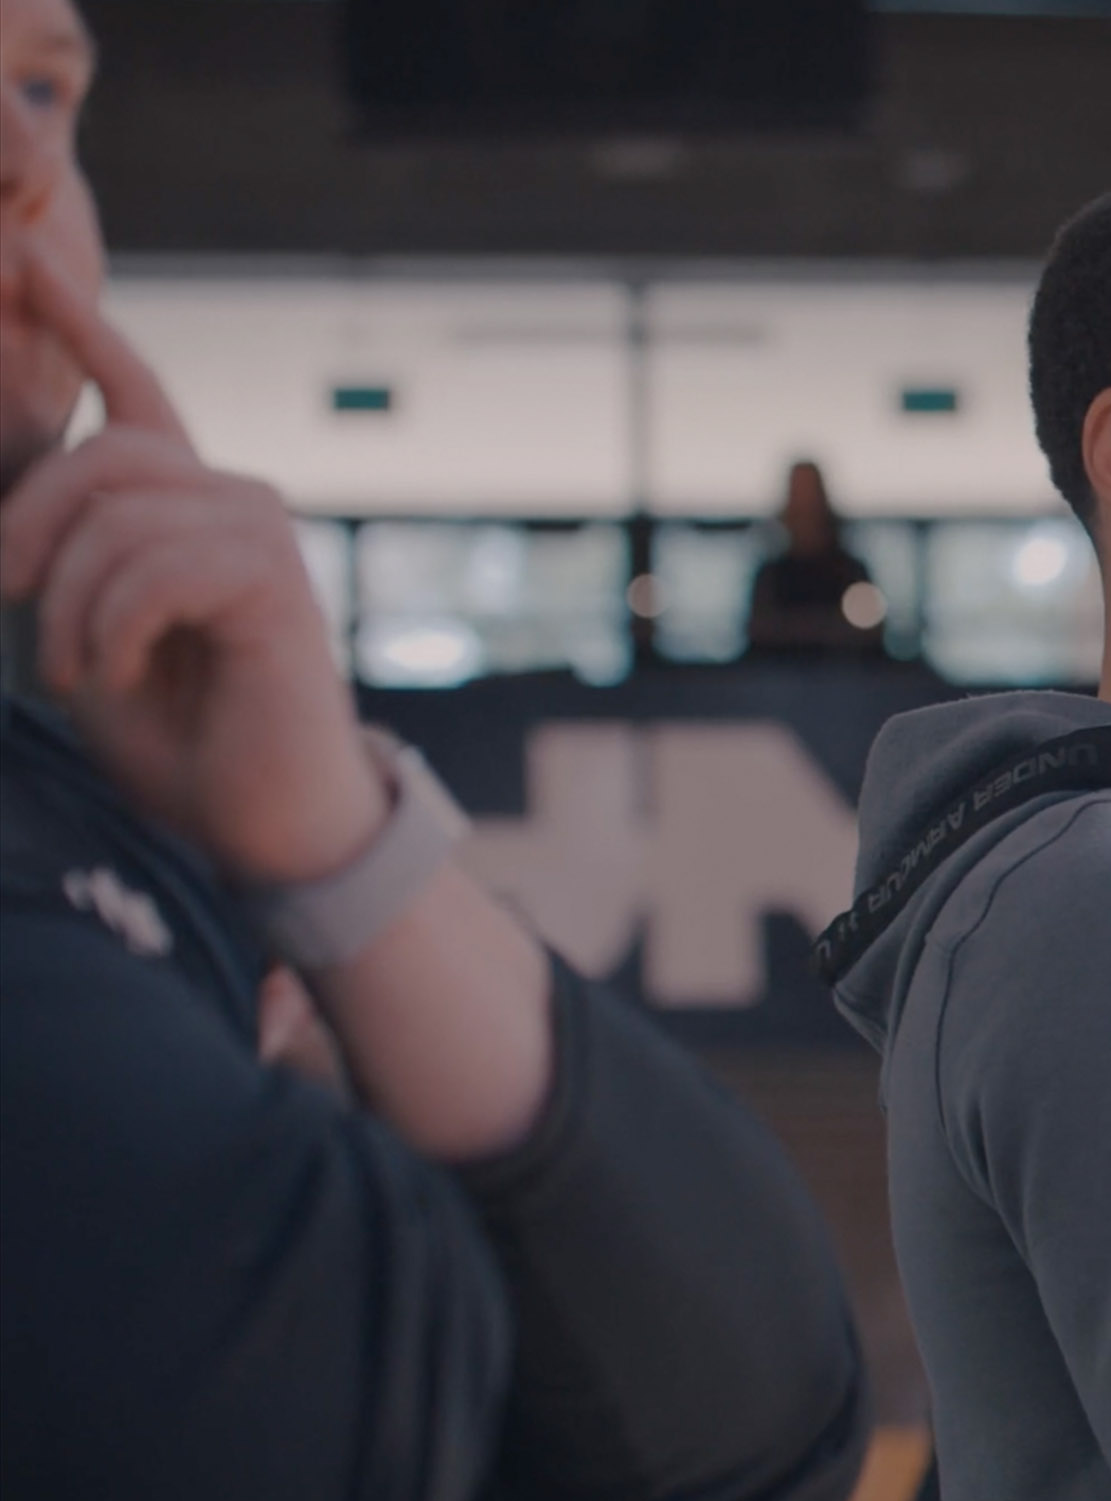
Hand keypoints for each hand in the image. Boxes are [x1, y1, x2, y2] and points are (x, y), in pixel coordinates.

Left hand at [0, 243, 383, 883]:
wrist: (267, 822)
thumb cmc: (183, 745)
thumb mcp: (86, 641)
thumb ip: (60, 571)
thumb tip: (4, 536)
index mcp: (185, 516)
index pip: (138, 398)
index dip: (85, 326)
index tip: (28, 260)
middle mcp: (232, 507)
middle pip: (105, 456)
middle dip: (26, 526)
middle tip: (1, 601)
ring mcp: (262, 538)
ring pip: (120, 515)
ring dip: (69, 606)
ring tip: (77, 674)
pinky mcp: (275, 582)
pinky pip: (156, 568)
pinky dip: (113, 627)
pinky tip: (124, 674)